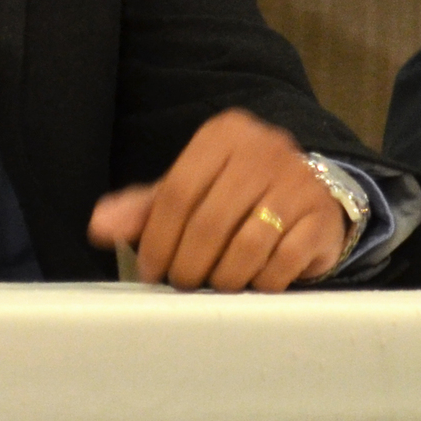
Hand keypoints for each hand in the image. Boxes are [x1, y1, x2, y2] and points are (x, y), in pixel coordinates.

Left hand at [86, 109, 348, 292]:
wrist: (308, 196)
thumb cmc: (235, 195)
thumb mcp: (190, 191)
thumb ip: (145, 207)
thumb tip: (99, 226)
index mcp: (224, 135)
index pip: (178, 191)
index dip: (157, 240)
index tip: (151, 271)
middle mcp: (264, 148)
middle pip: (210, 221)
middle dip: (189, 265)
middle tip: (183, 285)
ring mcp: (298, 180)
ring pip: (247, 244)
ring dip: (224, 277)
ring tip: (215, 285)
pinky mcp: (321, 215)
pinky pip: (284, 260)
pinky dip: (261, 281)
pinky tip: (251, 283)